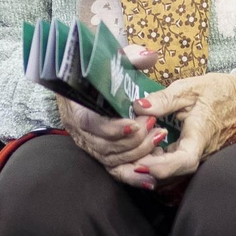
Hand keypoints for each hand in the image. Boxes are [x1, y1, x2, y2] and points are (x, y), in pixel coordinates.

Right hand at [59, 44, 167, 187]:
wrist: (83, 81)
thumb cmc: (99, 70)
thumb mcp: (113, 59)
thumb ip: (131, 57)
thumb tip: (149, 56)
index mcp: (77, 106)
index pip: (91, 124)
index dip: (112, 128)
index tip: (135, 125)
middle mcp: (79, 130)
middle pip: (103, 147)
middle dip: (132, 143)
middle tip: (156, 129)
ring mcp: (89, 144)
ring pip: (110, 160)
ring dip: (137, 155)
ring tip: (159, 139)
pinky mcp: (100, 154)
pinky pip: (115, 170)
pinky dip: (133, 176)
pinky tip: (151, 179)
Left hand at [131, 72, 235, 184]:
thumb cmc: (218, 91)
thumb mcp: (190, 87)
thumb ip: (164, 99)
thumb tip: (138, 106)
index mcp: (201, 135)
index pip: (184, 161)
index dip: (162, 167)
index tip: (141, 164)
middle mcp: (200, 152)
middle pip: (173, 174)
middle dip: (146, 171)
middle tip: (123, 161)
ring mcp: (197, 156)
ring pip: (172, 173)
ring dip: (149, 169)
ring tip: (129, 156)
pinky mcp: (192, 155)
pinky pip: (174, 166)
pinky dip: (156, 162)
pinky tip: (143, 151)